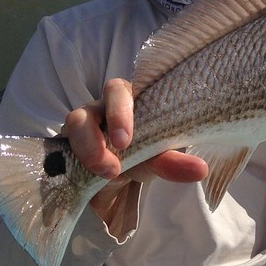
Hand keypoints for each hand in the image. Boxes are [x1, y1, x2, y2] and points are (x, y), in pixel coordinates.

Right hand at [64, 78, 207, 225]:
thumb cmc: (144, 152)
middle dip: (107, 125)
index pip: (123, 88)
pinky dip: (76, 161)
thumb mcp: (158, 159)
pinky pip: (64, 147)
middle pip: (97, 100)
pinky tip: (89, 176)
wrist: (119, 172)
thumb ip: (174, 162)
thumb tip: (201, 170)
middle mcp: (106, 103)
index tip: (125, 141)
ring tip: (108, 172)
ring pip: (75, 122)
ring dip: (89, 149)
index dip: (120, 111)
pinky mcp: (69, 142)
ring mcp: (85, 120)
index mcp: (134, 97)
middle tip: (120, 150)